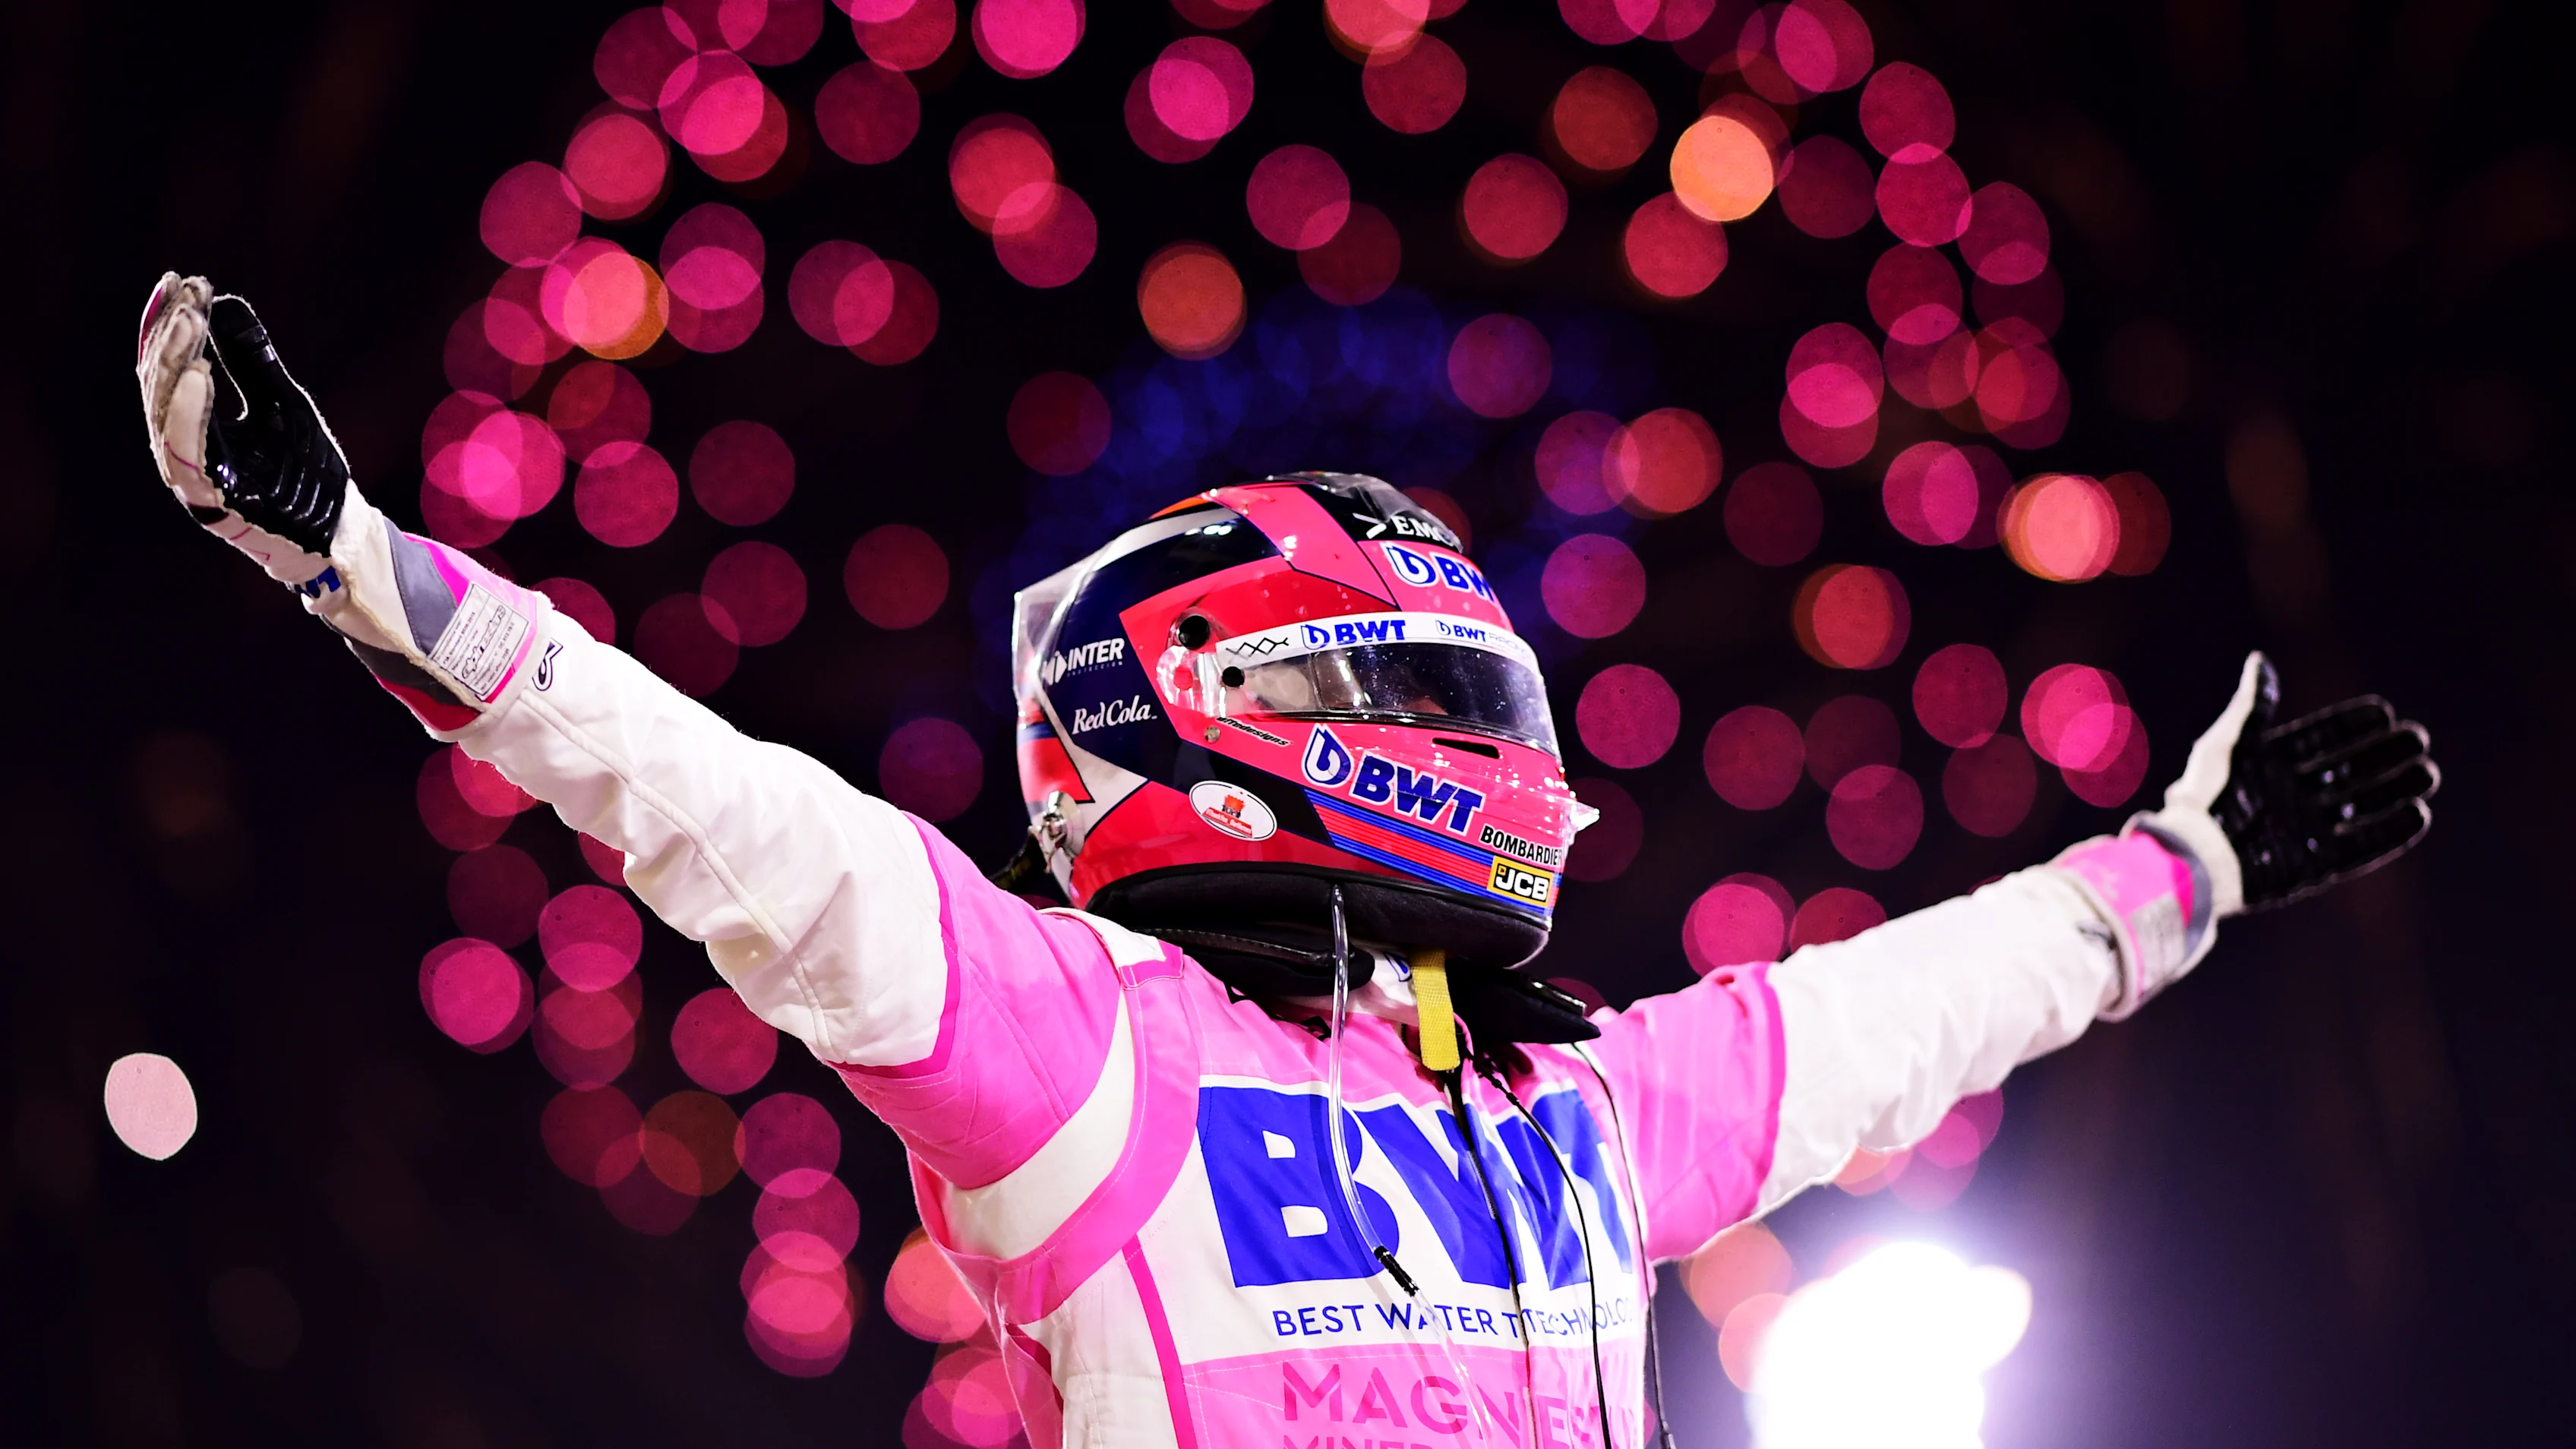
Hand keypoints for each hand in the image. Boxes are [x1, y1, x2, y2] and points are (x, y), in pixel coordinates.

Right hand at [136, 274, 348, 591]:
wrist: (340, 529)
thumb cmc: (307, 470)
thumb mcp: (283, 400)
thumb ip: (251, 359)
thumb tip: (223, 302)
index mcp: (196, 426)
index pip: (170, 367)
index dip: (168, 325)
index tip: (181, 281)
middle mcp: (184, 450)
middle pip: (161, 385)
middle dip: (169, 335)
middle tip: (186, 292)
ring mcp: (194, 478)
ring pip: (164, 415)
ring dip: (174, 363)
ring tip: (188, 320)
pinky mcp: (211, 502)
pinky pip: (189, 453)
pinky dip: (190, 412)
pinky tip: (199, 372)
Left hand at [2151, 652, 2438, 916]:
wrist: (2196, 855)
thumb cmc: (2205, 796)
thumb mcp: (2225, 745)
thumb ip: (2252, 707)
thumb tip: (2260, 662)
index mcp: (2270, 765)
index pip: (2321, 740)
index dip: (2351, 727)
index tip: (2384, 713)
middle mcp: (2291, 796)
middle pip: (2349, 771)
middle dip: (2384, 756)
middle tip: (2418, 740)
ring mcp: (2305, 830)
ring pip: (2362, 805)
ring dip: (2395, 789)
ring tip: (2427, 773)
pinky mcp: (2314, 864)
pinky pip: (2360, 847)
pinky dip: (2390, 832)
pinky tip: (2418, 814)